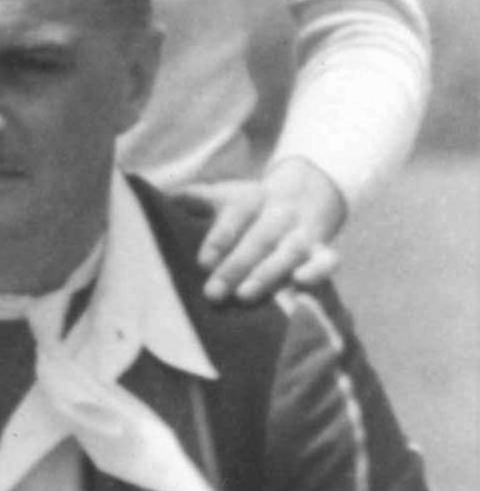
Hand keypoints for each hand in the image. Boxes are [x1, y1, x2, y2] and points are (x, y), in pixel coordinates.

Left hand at [196, 154, 348, 303]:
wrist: (306, 194)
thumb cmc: (249, 207)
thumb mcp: (223, 196)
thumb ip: (194, 199)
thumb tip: (162, 198)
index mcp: (253, 198)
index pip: (237, 214)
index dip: (221, 237)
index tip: (204, 263)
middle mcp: (280, 214)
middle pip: (261, 237)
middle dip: (237, 265)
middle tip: (214, 292)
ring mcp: (303, 233)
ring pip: (291, 251)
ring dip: (269, 274)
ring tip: (245, 296)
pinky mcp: (323, 251)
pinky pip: (328, 260)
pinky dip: (318, 272)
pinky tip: (300, 285)